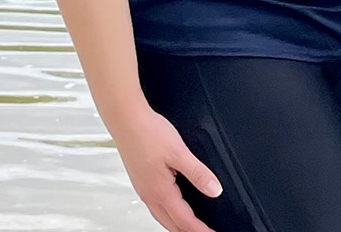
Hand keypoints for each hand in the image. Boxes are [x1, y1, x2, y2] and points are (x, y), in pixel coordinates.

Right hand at [107, 104, 223, 231]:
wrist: (125, 120)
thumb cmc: (148, 133)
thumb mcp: (179, 152)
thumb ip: (198, 173)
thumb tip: (214, 190)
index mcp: (160, 191)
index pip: (185, 220)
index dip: (200, 230)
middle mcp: (149, 195)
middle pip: (172, 224)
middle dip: (189, 231)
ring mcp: (143, 189)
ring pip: (162, 217)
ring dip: (177, 225)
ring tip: (191, 227)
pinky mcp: (141, 181)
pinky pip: (156, 206)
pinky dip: (168, 214)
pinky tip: (173, 207)